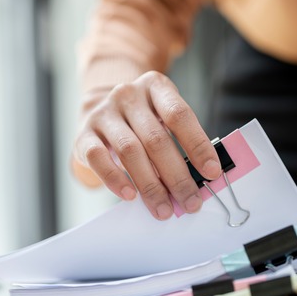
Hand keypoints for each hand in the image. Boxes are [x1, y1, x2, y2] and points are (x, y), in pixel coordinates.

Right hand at [72, 71, 222, 219]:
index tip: (212, 172)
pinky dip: (115, 179)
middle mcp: (128, 95)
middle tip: (190, 202)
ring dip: (150, 185)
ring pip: (130, 151)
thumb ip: (180, 142)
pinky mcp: (83, 134)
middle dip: (177, 176)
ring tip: (163, 209)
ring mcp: (103, 113)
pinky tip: (129, 195)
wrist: (99, 110)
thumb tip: (199, 180)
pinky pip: (98, 158)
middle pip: (156, 139)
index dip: (198, 145)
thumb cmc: (141, 121)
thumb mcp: (162, 118)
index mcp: (155, 87)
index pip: (180, 115)